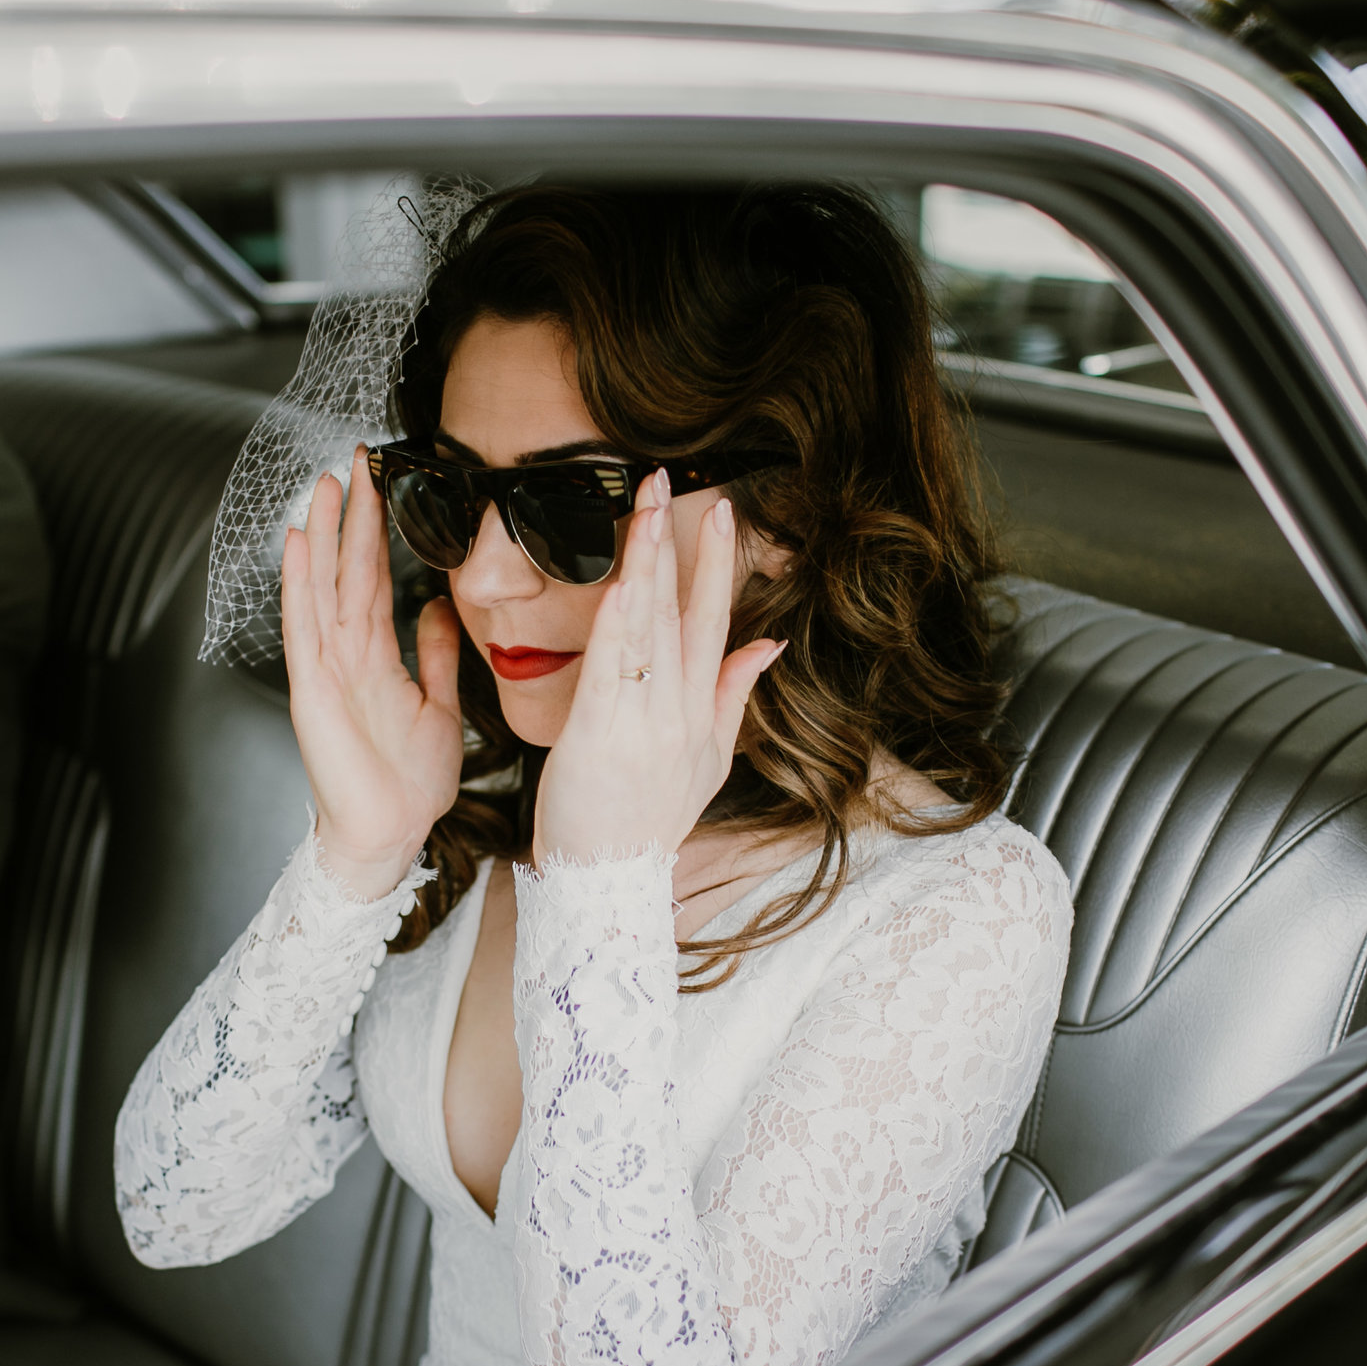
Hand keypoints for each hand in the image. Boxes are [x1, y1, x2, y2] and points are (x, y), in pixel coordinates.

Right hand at [280, 446, 464, 899]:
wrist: (391, 836)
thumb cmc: (408, 785)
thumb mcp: (440, 708)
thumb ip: (437, 658)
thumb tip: (438, 611)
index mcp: (377, 657)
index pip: (377, 579)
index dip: (379, 531)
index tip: (383, 483)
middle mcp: (346, 654)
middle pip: (348, 570)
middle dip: (351, 514)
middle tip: (355, 458)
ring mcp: (326, 668)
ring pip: (323, 586)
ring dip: (321, 533)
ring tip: (324, 482)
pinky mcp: (311, 688)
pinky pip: (304, 624)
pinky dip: (299, 582)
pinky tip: (297, 542)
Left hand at [534, 471, 783, 864]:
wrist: (608, 883)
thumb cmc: (646, 821)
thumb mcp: (709, 762)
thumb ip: (734, 695)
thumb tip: (767, 642)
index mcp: (703, 714)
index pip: (716, 624)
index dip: (720, 566)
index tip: (725, 514)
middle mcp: (679, 713)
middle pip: (683, 613)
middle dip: (678, 543)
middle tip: (666, 482)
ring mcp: (643, 724)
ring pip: (648, 630)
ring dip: (647, 564)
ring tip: (645, 510)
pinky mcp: (599, 736)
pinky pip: (612, 670)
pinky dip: (619, 625)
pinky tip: (624, 582)